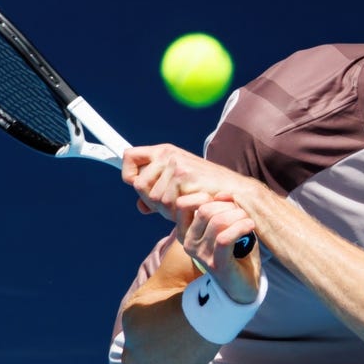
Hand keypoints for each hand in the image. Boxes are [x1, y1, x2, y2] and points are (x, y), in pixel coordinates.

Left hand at [121, 144, 248, 221]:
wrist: (234, 193)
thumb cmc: (208, 191)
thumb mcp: (178, 188)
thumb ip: (157, 194)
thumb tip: (140, 206)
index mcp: (165, 152)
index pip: (130, 156)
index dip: (128, 174)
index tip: (135, 184)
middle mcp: (168, 154)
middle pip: (138, 184)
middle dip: (151, 200)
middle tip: (170, 205)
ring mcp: (175, 164)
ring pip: (152, 196)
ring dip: (165, 209)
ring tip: (183, 205)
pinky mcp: (183, 176)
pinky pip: (166, 202)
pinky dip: (175, 211)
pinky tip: (189, 206)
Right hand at [176, 193, 261, 303]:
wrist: (244, 283)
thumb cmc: (236, 250)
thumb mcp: (228, 223)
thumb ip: (223, 207)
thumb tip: (222, 194)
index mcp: (186, 232)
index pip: (182, 203)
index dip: (204, 196)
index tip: (222, 202)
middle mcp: (188, 243)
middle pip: (205, 210)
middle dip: (228, 206)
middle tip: (242, 214)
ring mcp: (201, 255)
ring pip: (217, 221)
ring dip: (238, 216)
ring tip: (248, 221)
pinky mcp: (216, 264)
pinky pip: (225, 238)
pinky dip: (240, 227)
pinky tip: (250, 226)